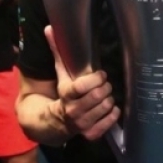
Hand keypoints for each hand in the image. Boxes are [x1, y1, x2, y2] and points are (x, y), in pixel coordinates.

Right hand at [45, 26, 119, 140]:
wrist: (57, 121)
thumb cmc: (64, 93)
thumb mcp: (61, 73)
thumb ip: (57, 51)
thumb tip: (49, 27)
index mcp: (66, 95)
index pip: (84, 85)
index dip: (97, 78)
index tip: (101, 74)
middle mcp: (73, 111)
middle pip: (99, 95)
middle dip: (105, 87)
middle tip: (104, 85)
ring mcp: (83, 124)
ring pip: (106, 106)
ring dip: (109, 99)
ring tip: (104, 96)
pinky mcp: (91, 134)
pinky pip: (110, 120)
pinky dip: (113, 113)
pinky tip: (108, 108)